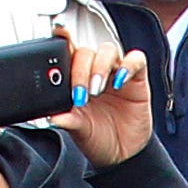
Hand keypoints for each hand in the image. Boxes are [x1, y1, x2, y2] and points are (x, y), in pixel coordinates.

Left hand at [61, 34, 154, 169]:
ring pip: (107, 51)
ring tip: (96, 90)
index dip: (63, 38)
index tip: (57, 32)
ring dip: (100, 67)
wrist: (121, 155)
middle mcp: (95, 72)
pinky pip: (136, 60)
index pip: (68, 52)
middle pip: (86, 52)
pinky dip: (128, 65)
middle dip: (80, 71)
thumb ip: (67, 119)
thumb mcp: (78, 130)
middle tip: (80, 94)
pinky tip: (120, 81)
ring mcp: (116, 73)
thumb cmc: (98, 138)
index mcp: (76, 79)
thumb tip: (50, 116)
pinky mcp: (137, 79)